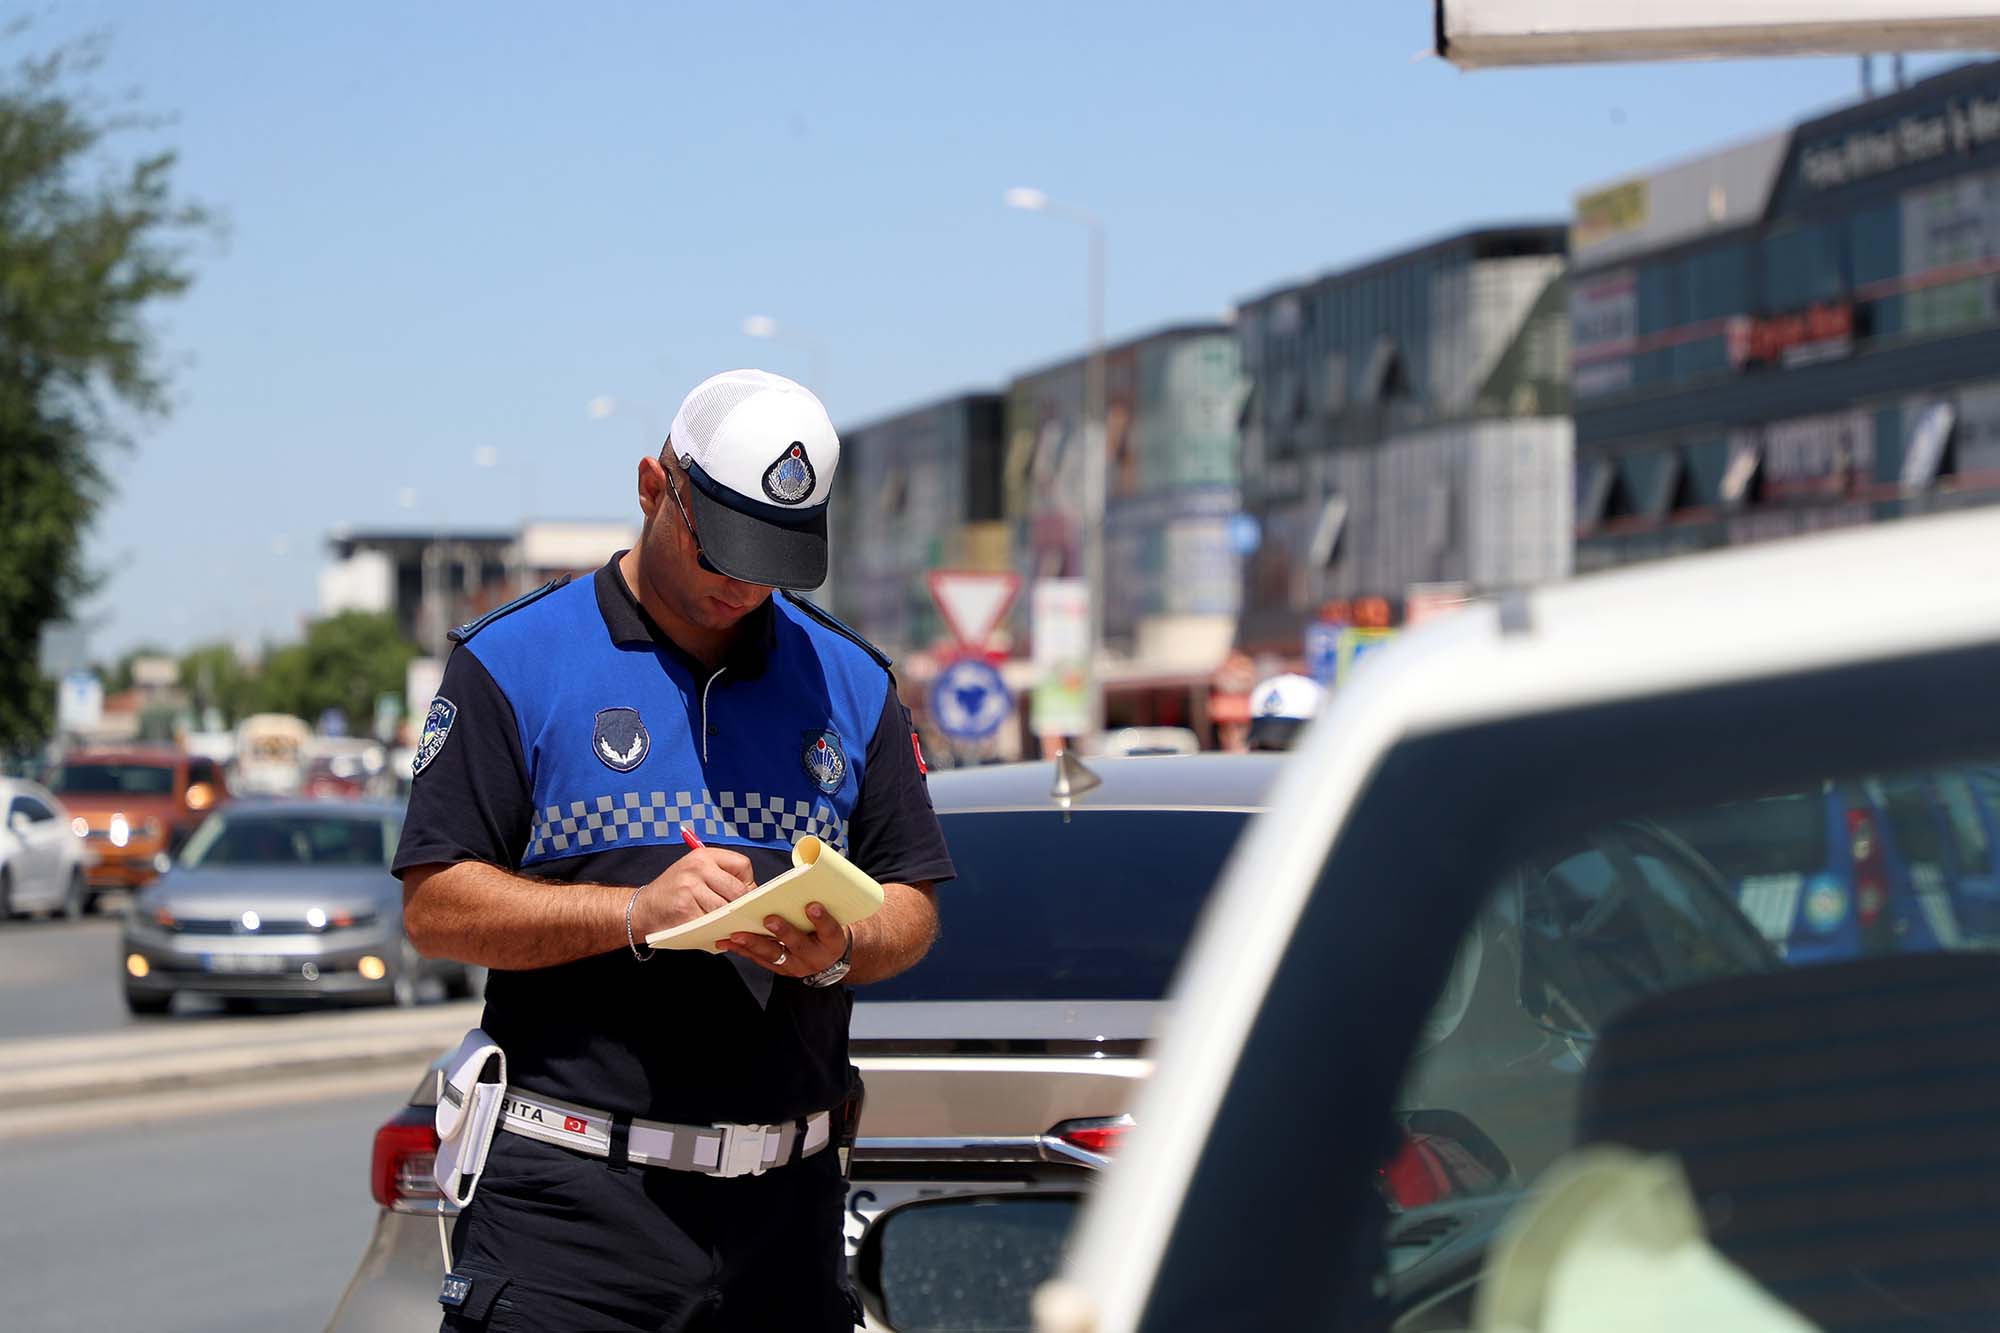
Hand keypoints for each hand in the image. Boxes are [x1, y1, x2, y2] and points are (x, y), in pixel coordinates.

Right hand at [633, 847, 755, 933]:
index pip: (742, 865)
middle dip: (741, 905)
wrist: (642, 909)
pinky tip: (713, 930)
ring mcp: (691, 890)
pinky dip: (718, 930)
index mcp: (703, 856)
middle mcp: (697, 869)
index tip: (743, 894)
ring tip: (726, 923)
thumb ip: (722, 876)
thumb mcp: (695, 872)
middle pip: (738, 890)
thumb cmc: (674, 891)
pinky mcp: (687, 912)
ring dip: (730, 920)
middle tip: (739, 914)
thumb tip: (754, 893)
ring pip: (727, 909)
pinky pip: (713, 924)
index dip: (747, 882)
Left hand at [717, 902, 846, 978]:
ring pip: (775, 955)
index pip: (830, 930)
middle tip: (769, 919)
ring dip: (754, 944)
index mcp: (833, 942)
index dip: (822, 919)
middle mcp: (815, 957)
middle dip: (783, 932)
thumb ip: (824, 902)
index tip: (813, 906)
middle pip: (799, 945)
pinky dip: (743, 950)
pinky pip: (760, 960)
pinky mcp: (781, 969)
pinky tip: (729, 941)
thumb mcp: (835, 917)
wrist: (828, 957)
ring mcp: (796, 965)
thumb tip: (809, 873)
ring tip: (737, 934)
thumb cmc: (827, 929)